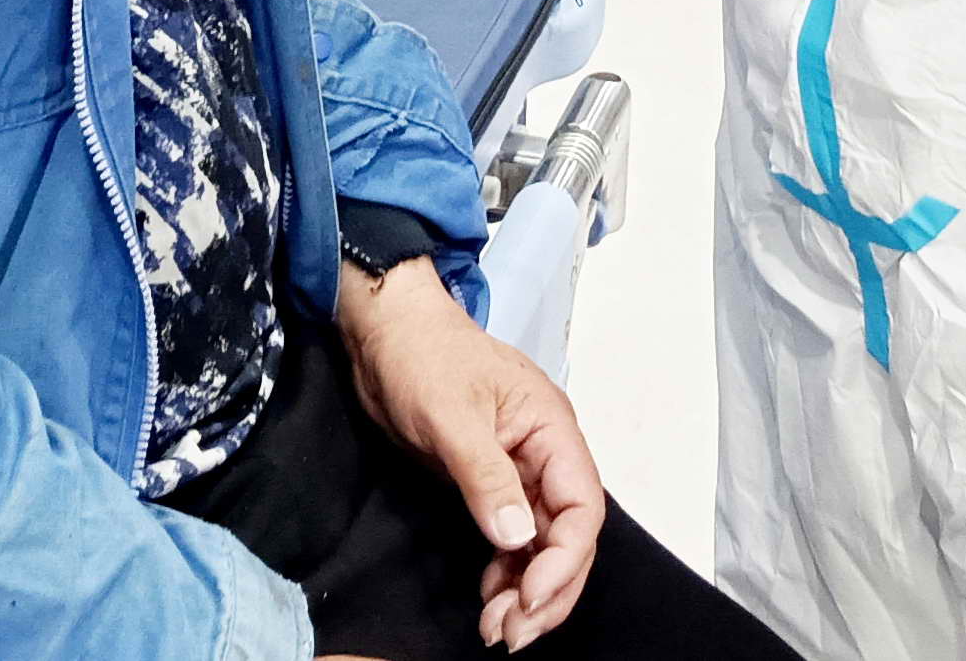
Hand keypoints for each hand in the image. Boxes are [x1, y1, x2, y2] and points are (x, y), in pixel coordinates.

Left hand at [337, 259, 604, 650]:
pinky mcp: (489, 484)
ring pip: (541, 546)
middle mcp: (544, 454)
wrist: (384, 334)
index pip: (581, 506)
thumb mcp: (450, 415)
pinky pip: (512, 540)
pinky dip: (505, 574)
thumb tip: (517, 537)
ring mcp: (519, 472)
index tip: (530, 596)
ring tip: (498, 629)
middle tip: (514, 634)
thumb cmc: (422, 356)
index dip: (564, 560)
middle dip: (548, 589)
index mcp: (550, 429)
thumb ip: (485, 476)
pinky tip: (488, 597)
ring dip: (526, 591)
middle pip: (568, 536)